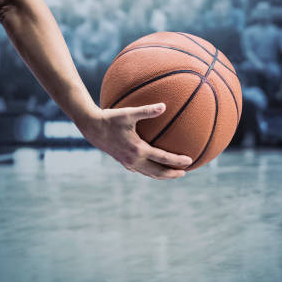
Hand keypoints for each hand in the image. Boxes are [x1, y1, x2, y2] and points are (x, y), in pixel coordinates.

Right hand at [77, 103, 191, 179]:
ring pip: (149, 173)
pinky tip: (154, 169)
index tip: (189, 161)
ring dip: (162, 175)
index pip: (162, 158)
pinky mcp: (123, 162)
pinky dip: (150, 172)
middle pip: (157, 172)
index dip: (177, 160)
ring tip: (173, 174)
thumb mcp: (128, 113)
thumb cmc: (110, 118)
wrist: (91, 128)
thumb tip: (164, 106)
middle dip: (171, 174)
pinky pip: (141, 170)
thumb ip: (147, 110)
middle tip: (184, 173)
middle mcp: (134, 160)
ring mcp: (128, 163)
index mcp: (138, 149)